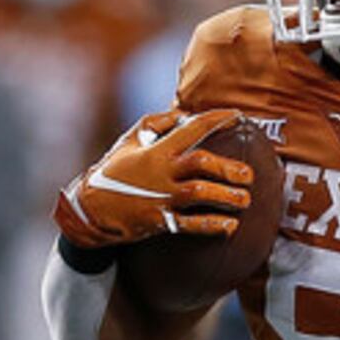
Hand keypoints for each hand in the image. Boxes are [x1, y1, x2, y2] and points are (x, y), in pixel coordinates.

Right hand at [52, 109, 254, 246]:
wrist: (90, 208)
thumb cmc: (115, 170)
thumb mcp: (130, 140)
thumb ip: (157, 124)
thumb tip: (185, 114)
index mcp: (157, 149)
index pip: (192, 128)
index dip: (217, 120)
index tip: (239, 117)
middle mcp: (161, 172)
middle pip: (200, 163)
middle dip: (228, 168)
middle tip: (249, 175)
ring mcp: (161, 197)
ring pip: (199, 194)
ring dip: (226, 196)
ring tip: (245, 199)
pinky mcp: (159, 221)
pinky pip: (190, 225)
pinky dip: (212, 225)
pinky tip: (230, 226)